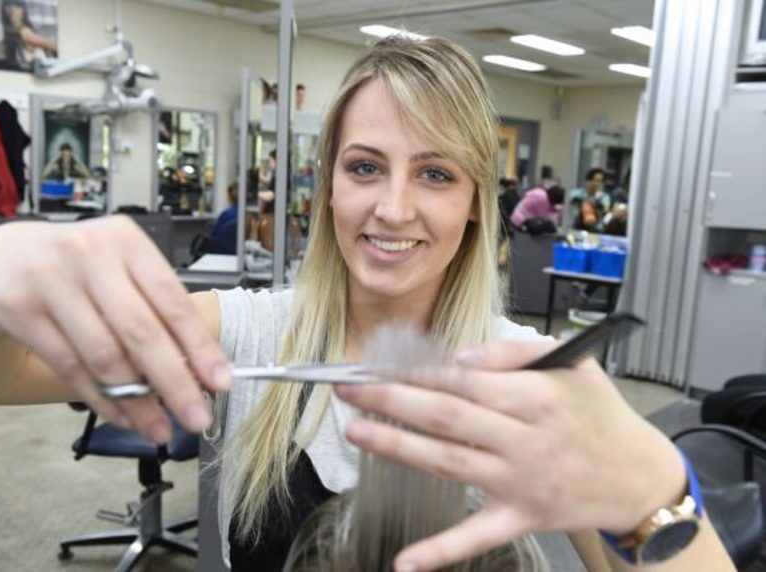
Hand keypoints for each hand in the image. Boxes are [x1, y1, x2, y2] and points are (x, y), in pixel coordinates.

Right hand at [0, 216, 230, 441]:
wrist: (0, 256)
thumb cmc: (77, 266)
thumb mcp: (120, 267)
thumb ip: (154, 308)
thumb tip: (197, 368)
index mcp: (127, 241)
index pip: (172, 300)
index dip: (199, 346)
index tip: (220, 382)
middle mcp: (90, 256)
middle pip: (141, 332)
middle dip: (174, 383)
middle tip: (196, 418)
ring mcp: (51, 282)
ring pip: (104, 356)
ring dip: (138, 402)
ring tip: (159, 428)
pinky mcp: (20, 311)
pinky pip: (70, 367)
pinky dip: (101, 399)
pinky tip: (122, 416)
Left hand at [335, 341, 685, 570]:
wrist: (639, 477)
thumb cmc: (601, 415)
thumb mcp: (573, 365)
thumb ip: (516, 352)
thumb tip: (461, 359)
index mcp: (538, 398)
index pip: (464, 383)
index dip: (417, 374)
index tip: (379, 365)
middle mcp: (526, 440)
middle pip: (447, 418)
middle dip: (392, 401)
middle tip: (349, 388)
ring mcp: (521, 482)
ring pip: (449, 463)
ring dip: (399, 447)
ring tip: (357, 432)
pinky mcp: (521, 518)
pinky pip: (477, 535)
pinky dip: (440, 550)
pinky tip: (404, 561)